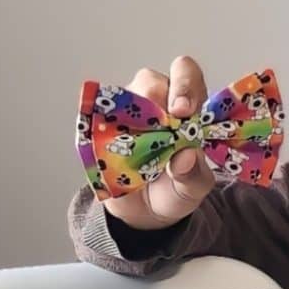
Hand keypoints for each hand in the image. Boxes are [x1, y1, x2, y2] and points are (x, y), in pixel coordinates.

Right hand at [102, 56, 215, 229]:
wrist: (145, 213)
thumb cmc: (175, 188)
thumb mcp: (193, 188)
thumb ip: (194, 174)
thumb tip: (186, 156)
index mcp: (187, 107)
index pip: (187, 76)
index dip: (185, 86)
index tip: (183, 110)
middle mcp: (156, 101)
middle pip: (151, 80)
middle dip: (156, 97)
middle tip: (160, 122)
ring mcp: (124, 113)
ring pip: (121, 98)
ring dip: (129, 119)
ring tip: (135, 147)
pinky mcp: (98, 129)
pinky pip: (94, 122)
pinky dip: (102, 135)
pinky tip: (111, 155)